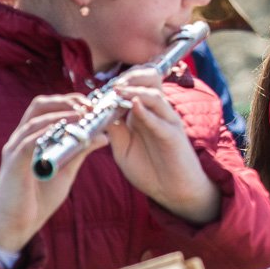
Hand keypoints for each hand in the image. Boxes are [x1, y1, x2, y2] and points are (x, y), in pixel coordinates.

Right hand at [0, 94, 107, 253]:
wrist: (17, 225)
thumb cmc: (39, 198)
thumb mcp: (66, 171)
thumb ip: (80, 152)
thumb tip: (103, 136)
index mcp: (32, 138)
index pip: (47, 107)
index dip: (70, 100)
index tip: (93, 104)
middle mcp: (21, 139)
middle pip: (39, 105)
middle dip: (66, 101)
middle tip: (90, 106)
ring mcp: (15, 150)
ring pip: (36, 120)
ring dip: (62, 114)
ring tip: (84, 115)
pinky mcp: (14, 164)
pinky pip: (29, 141)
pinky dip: (49, 132)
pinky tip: (67, 131)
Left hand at [105, 69, 219, 224]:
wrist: (173, 190)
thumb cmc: (149, 170)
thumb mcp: (122, 149)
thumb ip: (114, 131)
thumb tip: (99, 113)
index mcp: (143, 113)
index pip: (134, 87)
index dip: (115, 84)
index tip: (95, 90)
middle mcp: (156, 113)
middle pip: (149, 81)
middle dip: (129, 78)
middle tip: (110, 85)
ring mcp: (167, 122)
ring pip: (155, 95)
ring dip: (135, 90)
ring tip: (117, 91)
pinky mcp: (173, 135)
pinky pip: (160, 119)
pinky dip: (146, 111)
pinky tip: (134, 105)